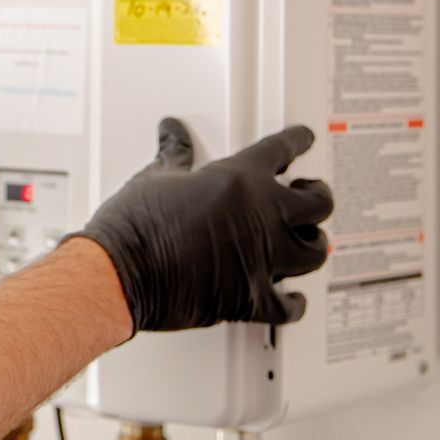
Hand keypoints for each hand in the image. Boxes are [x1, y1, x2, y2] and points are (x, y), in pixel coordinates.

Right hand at [66, 119, 333, 333]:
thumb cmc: (134, 227)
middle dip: (317, 196)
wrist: (122, 272)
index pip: (280, 150)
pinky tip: (294, 299)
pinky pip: (288, 304)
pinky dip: (294, 303)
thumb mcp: (155, 177)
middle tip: (312, 193)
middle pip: (317, 202)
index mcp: (238, 179)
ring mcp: (261, 257)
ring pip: (315, 251)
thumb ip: (175, 155)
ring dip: (313, 245)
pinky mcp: (251, 296)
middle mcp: (259, 215)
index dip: (297, 141)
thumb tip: (173, 135)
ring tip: (309, 241)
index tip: (303, 139)